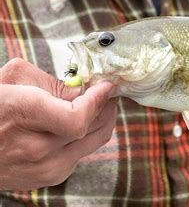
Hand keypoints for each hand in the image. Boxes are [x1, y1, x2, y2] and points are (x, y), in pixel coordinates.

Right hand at [0, 58, 116, 190]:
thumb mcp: (13, 78)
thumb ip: (53, 82)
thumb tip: (86, 90)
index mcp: (22, 115)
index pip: (77, 118)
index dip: (98, 101)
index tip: (107, 85)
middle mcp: (35, 148)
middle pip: (93, 128)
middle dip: (106, 106)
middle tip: (107, 92)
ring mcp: (44, 168)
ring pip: (94, 141)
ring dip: (101, 121)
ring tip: (97, 105)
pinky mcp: (49, 177)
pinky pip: (82, 153)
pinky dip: (86, 136)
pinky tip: (77, 124)